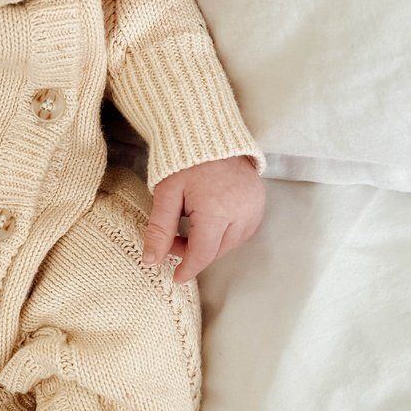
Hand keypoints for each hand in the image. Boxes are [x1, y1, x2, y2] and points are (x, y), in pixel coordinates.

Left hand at [141, 155, 265, 281]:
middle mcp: (242, 212)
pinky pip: (244, 230)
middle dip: (194, 252)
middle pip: (217, 250)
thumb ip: (159, 230)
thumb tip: (151, 262)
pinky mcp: (260, 201)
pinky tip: (209, 221)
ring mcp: (255, 206)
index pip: (203, 254)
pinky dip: (226, 233)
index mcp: (218, 211)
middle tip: (172, 241)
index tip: (175, 277)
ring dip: (211, 244)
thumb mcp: (166, 195)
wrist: (208, 132)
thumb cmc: (184, 162)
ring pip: (232, 243)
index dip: (187, 268)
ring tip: (189, 227)